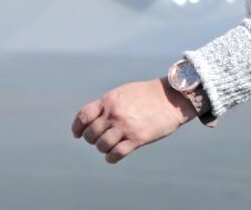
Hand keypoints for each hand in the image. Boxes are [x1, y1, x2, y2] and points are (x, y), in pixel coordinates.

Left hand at [72, 78, 196, 163]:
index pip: (83, 116)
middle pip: (90, 134)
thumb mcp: (125, 93)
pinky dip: (111, 157)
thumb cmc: (149, 94)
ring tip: (110, 146)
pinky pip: (116, 154)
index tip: (78, 134)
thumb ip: (108, 104)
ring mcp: (126, 126)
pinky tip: (114, 155)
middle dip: (92, 139)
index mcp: (110, 100)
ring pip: (101, 146)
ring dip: (103, 148)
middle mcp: (115, 113)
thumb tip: (92, 120)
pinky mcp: (137, 138)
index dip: (77, 127)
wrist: (173, 97)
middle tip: (100, 139)